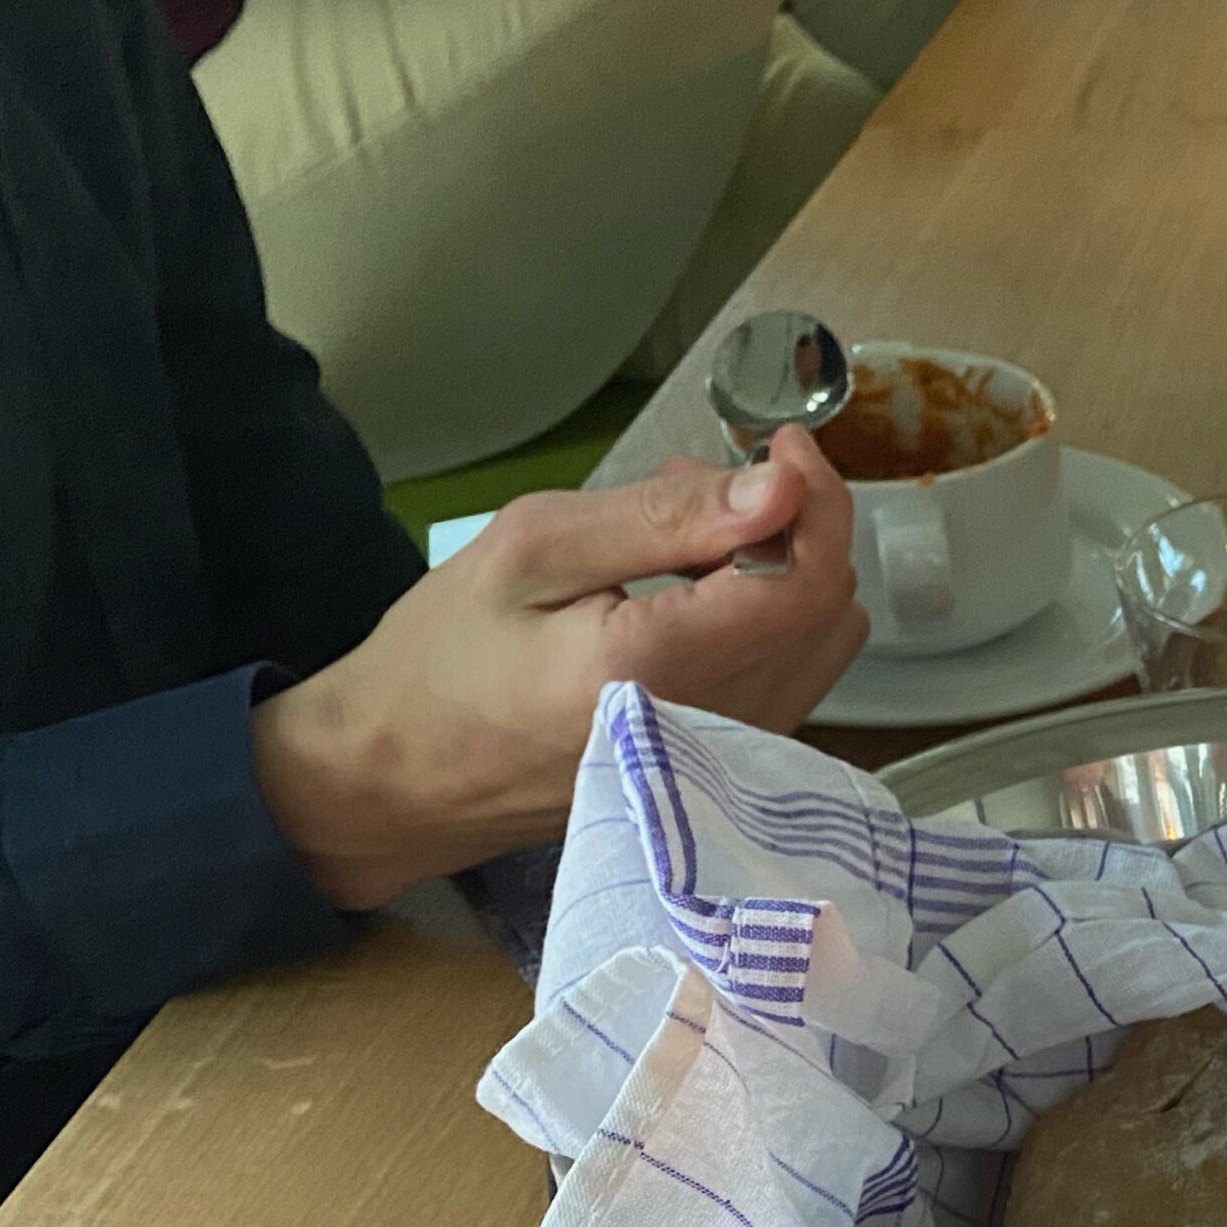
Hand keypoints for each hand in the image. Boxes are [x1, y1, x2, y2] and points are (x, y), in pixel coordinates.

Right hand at [253, 429, 866, 908]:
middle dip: (789, 524)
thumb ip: (665, 518)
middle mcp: (717, 726)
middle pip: (827, 608)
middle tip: (698, 482)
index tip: (780, 444)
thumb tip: (780, 488)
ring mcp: (726, 759)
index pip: (808, 582)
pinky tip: (692, 591)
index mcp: (662, 667)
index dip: (816, 500)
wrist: (399, 782)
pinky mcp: (720, 768)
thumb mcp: (533, 551)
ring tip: (683, 534)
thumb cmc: (443, 659)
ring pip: (820, 643)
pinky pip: (790, 679)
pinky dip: (764, 618)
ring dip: (779, 569)